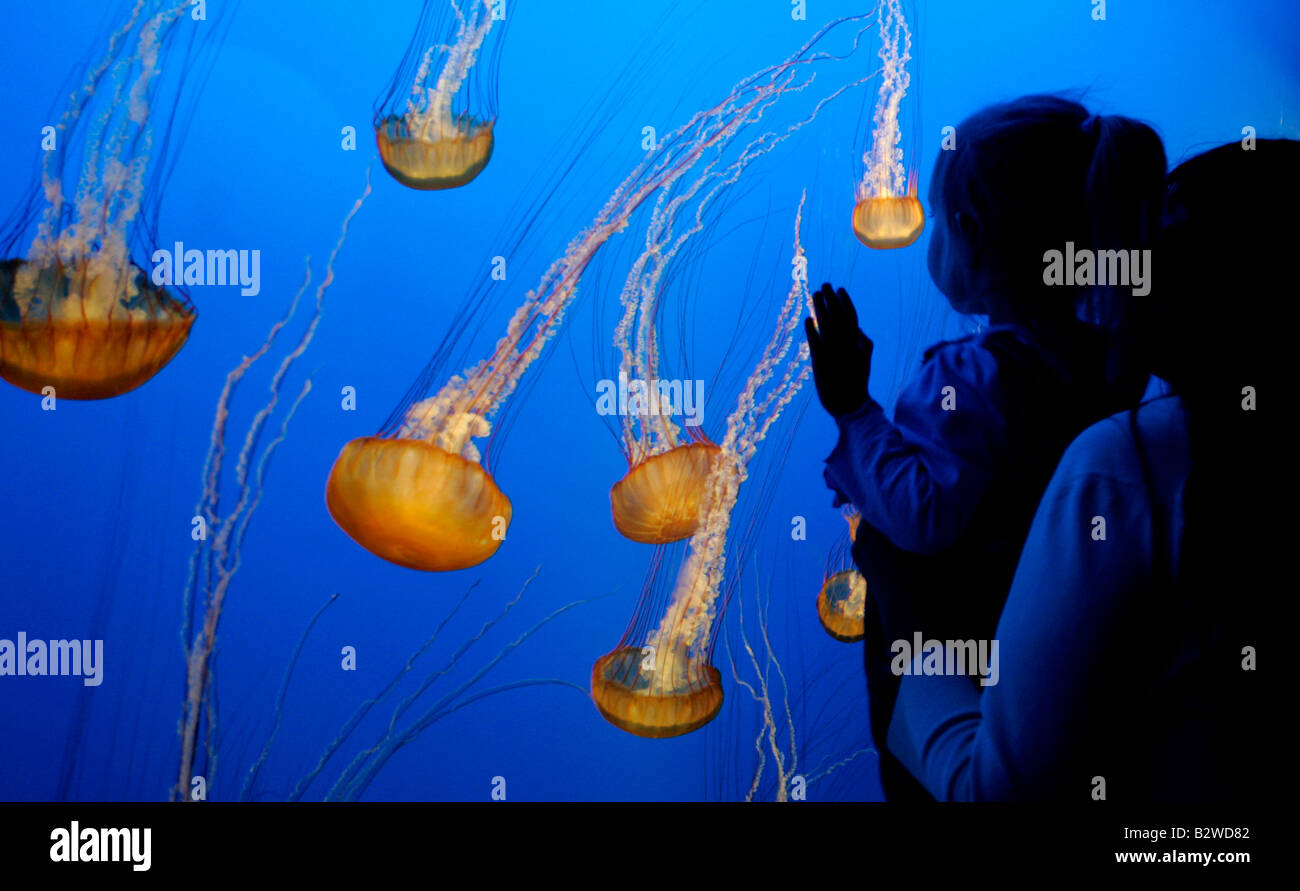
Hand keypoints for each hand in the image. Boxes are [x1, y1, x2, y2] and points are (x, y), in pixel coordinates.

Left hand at [805, 283, 872, 419]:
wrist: (850, 406)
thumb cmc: (856, 384)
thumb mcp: (865, 362)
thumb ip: (864, 345)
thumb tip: (861, 330)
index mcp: (858, 344)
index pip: (851, 316)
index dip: (845, 301)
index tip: (839, 289)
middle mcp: (847, 346)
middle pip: (838, 316)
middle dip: (831, 298)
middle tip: (823, 284)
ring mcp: (834, 354)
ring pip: (827, 325)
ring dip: (821, 308)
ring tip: (814, 294)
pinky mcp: (821, 364)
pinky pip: (815, 343)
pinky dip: (811, 330)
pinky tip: (807, 319)